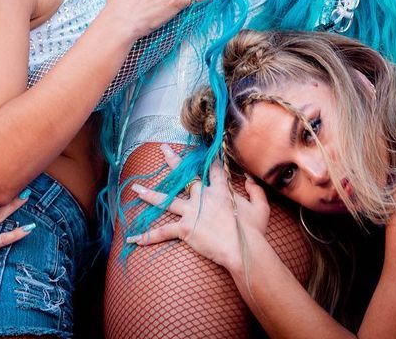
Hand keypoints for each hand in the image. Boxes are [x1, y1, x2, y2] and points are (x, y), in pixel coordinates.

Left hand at [126, 145, 268, 273]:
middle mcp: (203, 196)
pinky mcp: (185, 228)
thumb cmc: (254, 230)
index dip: (210, 158)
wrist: (244, 248)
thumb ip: (256, 191)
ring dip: (150, 194)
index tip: (205, 148)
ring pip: (167, 199)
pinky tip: (134, 238)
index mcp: (221, 190)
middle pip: (186, 176)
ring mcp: (192, 211)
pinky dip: (149, 236)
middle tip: (163, 149)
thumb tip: (250, 178)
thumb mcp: (261, 208)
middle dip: (173, 161)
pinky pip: (163, 231)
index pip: (214, 169)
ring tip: (136, 188)